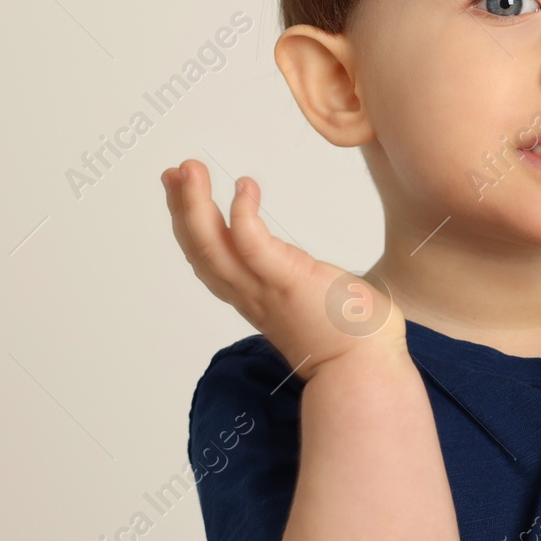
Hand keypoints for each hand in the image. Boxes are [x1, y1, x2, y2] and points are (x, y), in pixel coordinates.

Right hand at [161, 160, 406, 378]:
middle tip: (174, 172)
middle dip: (182, 208)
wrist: (366, 370)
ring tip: (190, 170)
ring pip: (213, 247)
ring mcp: (267, 289)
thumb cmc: (350, 336)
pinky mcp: (289, 281)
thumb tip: (310, 272)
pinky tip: (244, 185)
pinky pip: (253, 246)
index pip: (207, 259)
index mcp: (254, 296)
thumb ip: (299, 284)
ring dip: (195, 206)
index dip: (188, 225)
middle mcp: (250, 294)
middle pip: (199, 250)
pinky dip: (242, 215)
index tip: (181, 191)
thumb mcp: (309, 300)